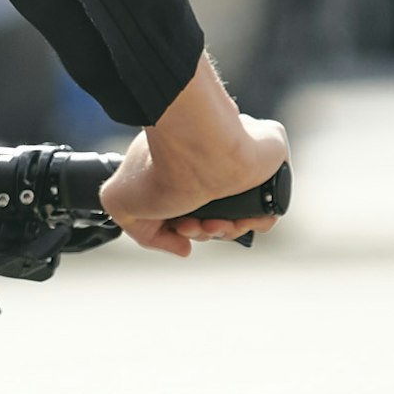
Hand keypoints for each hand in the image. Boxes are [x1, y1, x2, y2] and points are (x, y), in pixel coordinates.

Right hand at [104, 50, 292, 257]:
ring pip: (243, 215)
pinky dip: (257, 222)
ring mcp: (242, 165)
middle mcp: (212, 164)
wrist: (197, 146)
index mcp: (182, 166)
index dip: (184, 227)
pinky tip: (239, 220)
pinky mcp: (270, 164)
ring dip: (226, 230)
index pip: (189, 207)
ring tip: (211, 223)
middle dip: (203, 231)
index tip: (178, 228)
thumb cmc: (159, 164)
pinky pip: (271, 206)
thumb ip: (143, 231)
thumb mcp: (121, 202)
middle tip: (192, 225)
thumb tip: (183, 247)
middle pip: (215, 215)